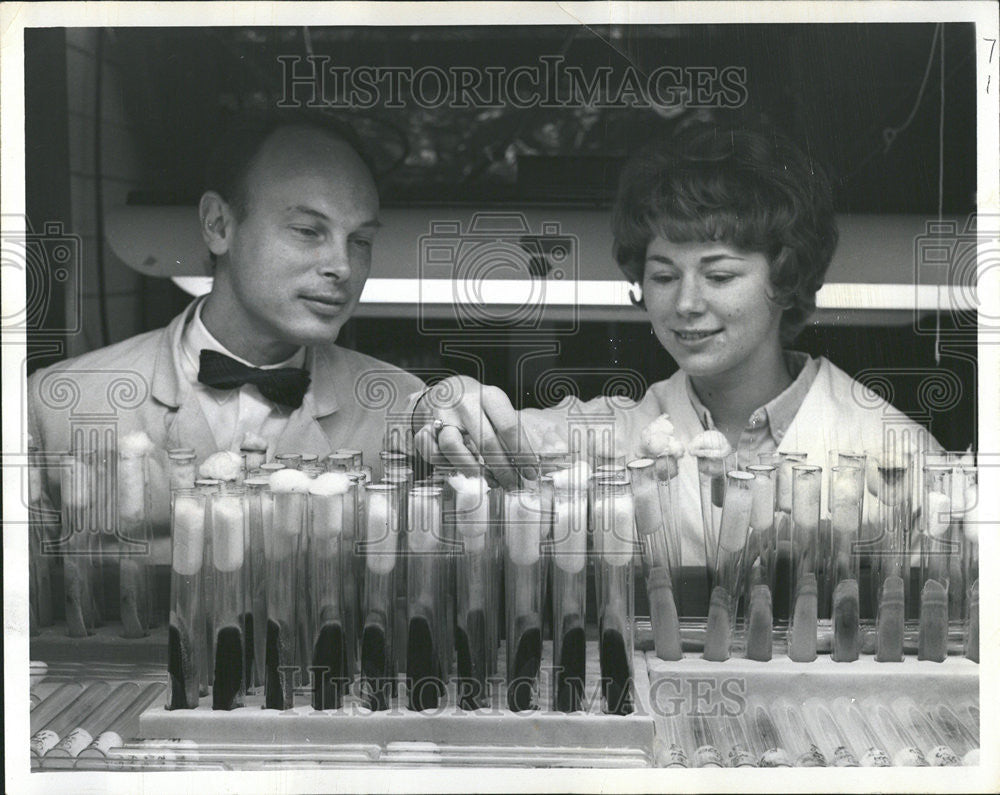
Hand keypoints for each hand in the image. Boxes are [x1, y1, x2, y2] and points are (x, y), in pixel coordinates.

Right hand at [412, 375, 536, 489]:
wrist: (443, 391)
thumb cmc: (477, 405)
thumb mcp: (496, 408)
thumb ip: (508, 433)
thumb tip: (525, 467)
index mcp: (489, 395)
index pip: (509, 427)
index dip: (522, 454)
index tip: (530, 473)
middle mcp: (465, 403)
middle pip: (486, 442)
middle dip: (502, 470)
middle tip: (512, 484)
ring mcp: (442, 414)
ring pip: (453, 447)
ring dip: (472, 469)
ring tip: (486, 479)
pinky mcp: (424, 426)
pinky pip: (431, 452)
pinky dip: (445, 464)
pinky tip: (458, 469)